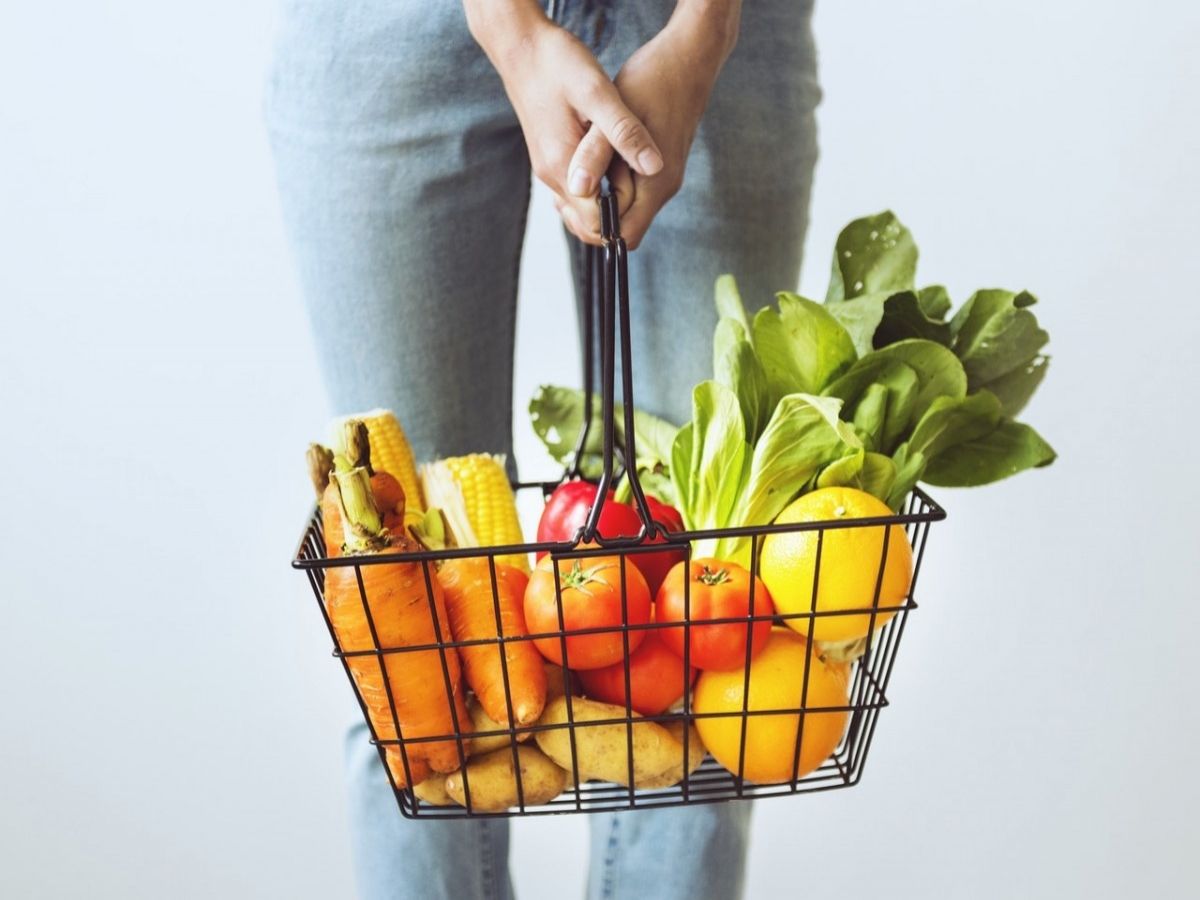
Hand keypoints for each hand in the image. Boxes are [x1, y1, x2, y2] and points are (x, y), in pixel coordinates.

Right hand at [464, 0, 662, 241]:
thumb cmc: (557, 64)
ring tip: (631, 178)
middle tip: (643, 190)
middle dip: (616, 218)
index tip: (645, 197)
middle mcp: (552, 175)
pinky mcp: (550, 157)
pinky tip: (614, 167)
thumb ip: (624, 132)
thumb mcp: (598, 92)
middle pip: (585, 224)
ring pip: (579, 209)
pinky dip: (596, 190)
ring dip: (606, 204)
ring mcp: (548, 168)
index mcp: (563, 167)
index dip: (623, 219)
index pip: (594, 224)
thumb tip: (654, 167)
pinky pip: (575, 190)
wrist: (521, 46)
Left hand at [564, 2, 740, 248]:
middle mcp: (662, 188)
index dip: (593, 227)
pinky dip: (607, 180)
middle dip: (592, 212)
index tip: (569, 200)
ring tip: (577, 168)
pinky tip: (590, 157)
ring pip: (623, 207)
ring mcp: (662, 178)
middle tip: (566, 184)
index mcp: (656, 184)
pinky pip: (628, 188)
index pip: (623, 236)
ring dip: (598, 194)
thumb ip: (596, 154)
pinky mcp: (656, 166)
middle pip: (622, 226)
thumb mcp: (617, 114)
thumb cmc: (654, 80)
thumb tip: (578, 189)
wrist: (688, 58)